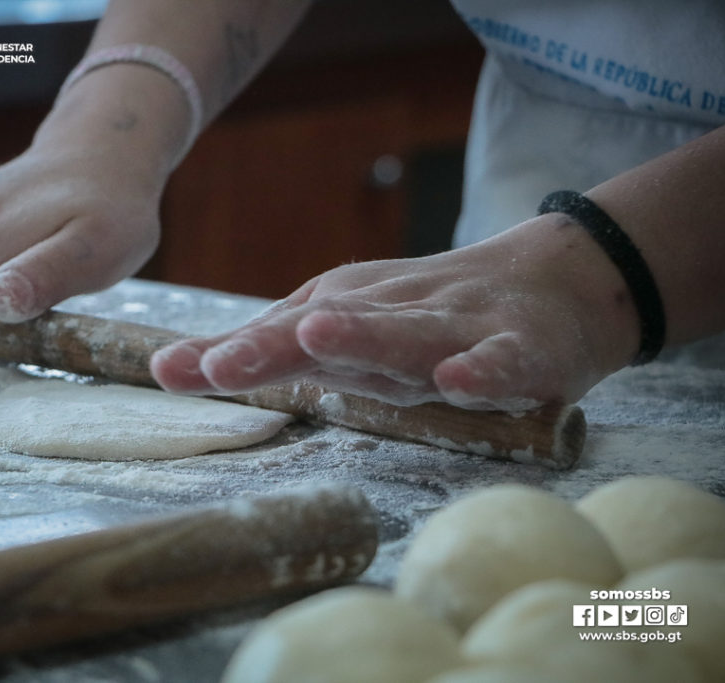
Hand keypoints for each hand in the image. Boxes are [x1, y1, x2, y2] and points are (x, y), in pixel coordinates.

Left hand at [151, 217, 637, 409]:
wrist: (557, 282)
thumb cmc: (428, 316)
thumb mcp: (342, 331)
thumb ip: (263, 350)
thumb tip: (167, 366)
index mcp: (347, 311)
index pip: (279, 332)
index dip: (227, 353)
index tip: (167, 371)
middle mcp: (392, 314)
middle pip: (331, 328)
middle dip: (274, 345)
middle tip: (221, 363)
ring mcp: (456, 328)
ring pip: (408, 335)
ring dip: (366, 337)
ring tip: (320, 335)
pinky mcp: (521, 346)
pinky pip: (502, 361)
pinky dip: (483, 368)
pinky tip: (460, 380)